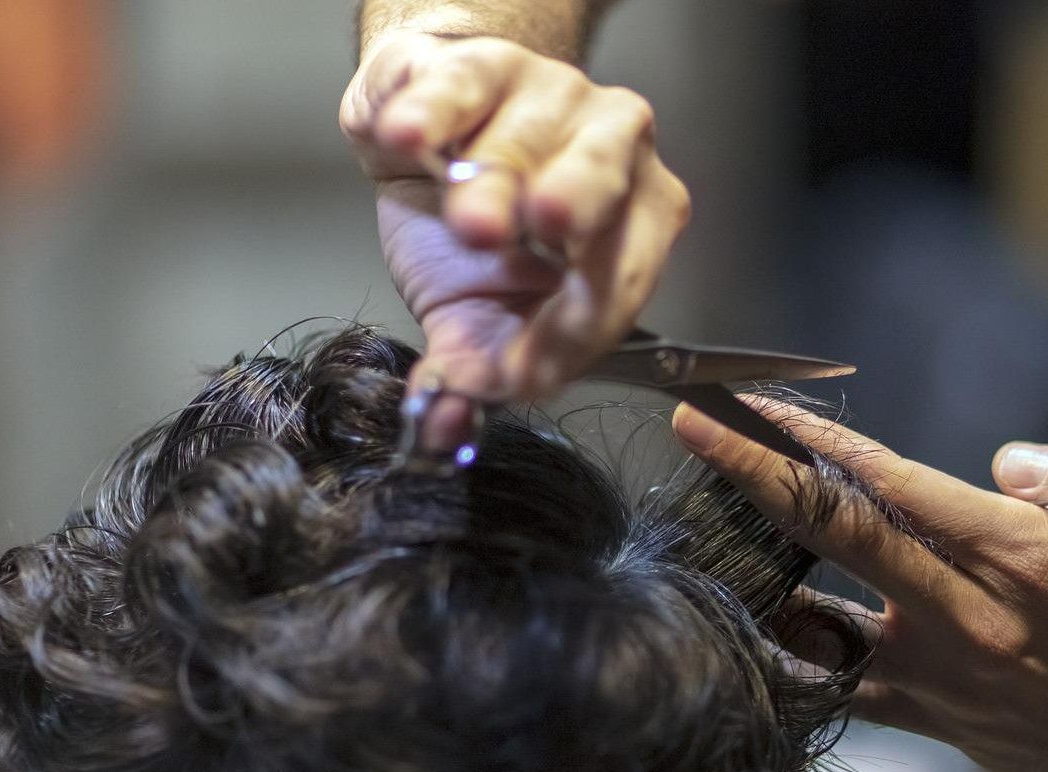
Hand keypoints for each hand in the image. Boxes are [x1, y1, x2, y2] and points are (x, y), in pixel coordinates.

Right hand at [340, 31, 691, 449]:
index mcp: (636, 219)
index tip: (529, 371)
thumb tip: (445, 429)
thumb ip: (472, 374)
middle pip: (603, 178)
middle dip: (570, 210)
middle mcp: (610, 146)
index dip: (576, 329)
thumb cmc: (474, 235)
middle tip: (537, 239)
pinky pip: (459, 86)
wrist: (425, 135)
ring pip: (527, 134)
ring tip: (469, 221)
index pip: (622, 279)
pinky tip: (411, 141)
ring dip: (492, 180)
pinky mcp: (476, 64)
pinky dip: (432, 114)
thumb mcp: (476, 319)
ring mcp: (547, 94)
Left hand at [672, 399, 1047, 771]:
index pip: (893, 484)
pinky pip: (841, 687)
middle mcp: (971, 613)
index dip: (813, 441)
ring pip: (821, 613)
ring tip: (705, 513)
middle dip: (754, 473)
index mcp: (1027, 554)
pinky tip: (752, 613)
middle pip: (837, 532)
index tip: (750, 405)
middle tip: (691, 425)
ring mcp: (945, 674)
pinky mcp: (938, 720)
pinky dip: (793, 651)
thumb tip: (1003, 463)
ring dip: (759, 560)